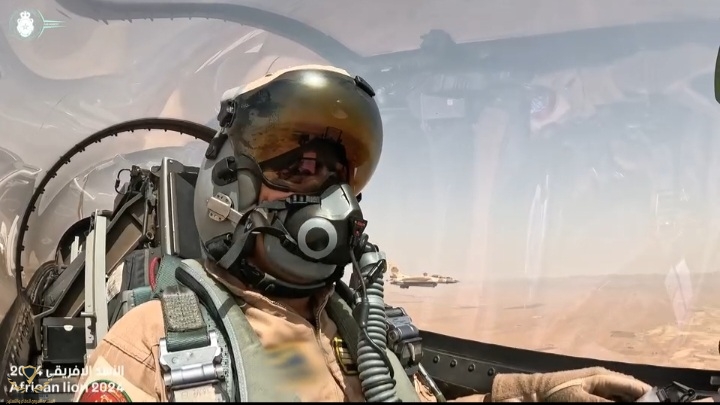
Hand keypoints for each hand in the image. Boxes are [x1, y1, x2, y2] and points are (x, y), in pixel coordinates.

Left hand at [489, 367, 650, 401]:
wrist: (531, 392)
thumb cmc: (555, 392)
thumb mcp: (581, 399)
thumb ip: (607, 404)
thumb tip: (632, 404)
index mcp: (605, 377)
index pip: (636, 387)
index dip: (650, 397)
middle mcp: (604, 382)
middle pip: (631, 395)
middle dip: (640, 401)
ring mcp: (596, 390)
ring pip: (620, 399)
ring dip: (627, 403)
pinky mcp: (588, 397)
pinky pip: (609, 401)